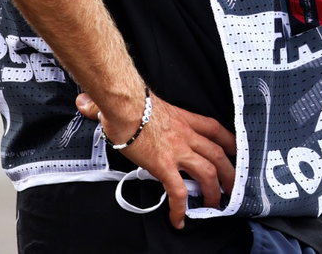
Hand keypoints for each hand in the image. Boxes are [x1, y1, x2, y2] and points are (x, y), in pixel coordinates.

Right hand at [78, 91, 237, 228]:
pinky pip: (178, 191)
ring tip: (213, 206)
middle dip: (230, 172)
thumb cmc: (130, 102)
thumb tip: (87, 103)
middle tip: (232, 186)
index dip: (229, 142)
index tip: (234, 152)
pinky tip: (178, 219)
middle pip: (219, 154)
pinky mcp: (164, 165)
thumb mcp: (141, 101)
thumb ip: (132, 105)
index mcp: (186, 119)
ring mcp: (178, 151)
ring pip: (208, 174)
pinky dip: (180, 207)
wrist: (125, 105)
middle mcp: (187, 135)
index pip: (216, 130)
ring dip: (213, 192)